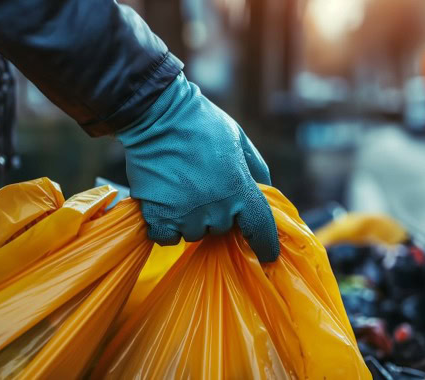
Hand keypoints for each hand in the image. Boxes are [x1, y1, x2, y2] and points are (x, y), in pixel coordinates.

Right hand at [116, 73, 279, 261]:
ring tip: (183, 191)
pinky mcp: (158, 215)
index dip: (266, 244)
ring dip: (192, 219)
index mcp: (239, 188)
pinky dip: (167, 228)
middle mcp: (216, 207)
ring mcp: (186, 214)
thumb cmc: (201, 123)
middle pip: (222, 229)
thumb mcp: (240, 140)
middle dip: (218, 214)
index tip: (268, 256)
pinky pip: (167, 237)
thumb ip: (256, 169)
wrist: (156, 114)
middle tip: (205, 188)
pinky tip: (165, 207)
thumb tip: (266, 193)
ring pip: (194, 233)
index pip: (260, 228)